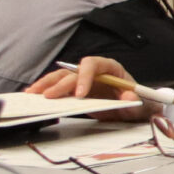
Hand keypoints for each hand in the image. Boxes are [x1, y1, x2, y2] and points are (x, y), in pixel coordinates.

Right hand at [25, 54, 150, 120]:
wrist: (137, 108)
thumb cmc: (139, 101)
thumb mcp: (141, 103)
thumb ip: (135, 101)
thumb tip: (129, 97)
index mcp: (110, 68)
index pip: (93, 65)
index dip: (84, 77)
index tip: (80, 93)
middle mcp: (94, 71)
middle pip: (73, 71)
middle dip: (61, 84)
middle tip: (50, 97)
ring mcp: (83, 80)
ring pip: (61, 77)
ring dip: (47, 84)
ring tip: (32, 93)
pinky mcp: (75, 90)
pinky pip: (59, 87)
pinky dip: (46, 90)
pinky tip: (34, 95)